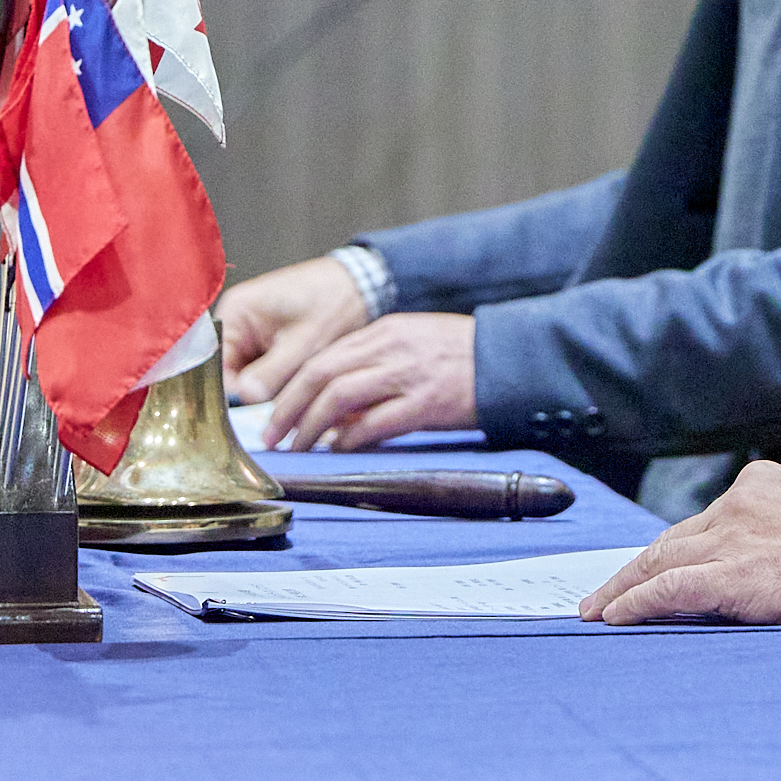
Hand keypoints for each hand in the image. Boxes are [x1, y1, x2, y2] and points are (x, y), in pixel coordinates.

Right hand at [219, 257, 371, 405]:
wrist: (363, 287)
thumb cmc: (335, 305)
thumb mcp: (304, 344)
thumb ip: (272, 373)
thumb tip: (244, 398)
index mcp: (234, 313)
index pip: (216, 365)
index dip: (231, 394)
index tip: (253, 415)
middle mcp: (236, 322)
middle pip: (231, 373)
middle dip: (257, 392)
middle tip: (285, 405)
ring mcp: (252, 332)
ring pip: (250, 376)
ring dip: (271, 388)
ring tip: (298, 389)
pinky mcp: (269, 341)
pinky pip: (265, 370)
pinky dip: (281, 381)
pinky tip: (301, 383)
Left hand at [263, 312, 476, 450]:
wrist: (509, 358)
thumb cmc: (462, 354)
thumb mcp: (413, 343)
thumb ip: (375, 365)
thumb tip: (338, 408)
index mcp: (383, 331)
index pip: (323, 356)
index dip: (292, 386)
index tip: (276, 411)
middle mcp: (389, 348)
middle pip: (320, 374)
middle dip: (288, 407)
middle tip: (271, 435)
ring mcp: (406, 375)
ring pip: (339, 398)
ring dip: (310, 426)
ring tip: (297, 448)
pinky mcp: (425, 403)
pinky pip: (375, 424)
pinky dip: (350, 439)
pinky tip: (337, 450)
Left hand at [580, 461, 780, 625]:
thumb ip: (778, 538)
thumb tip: (759, 573)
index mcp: (759, 487)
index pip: (700, 524)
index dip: (666, 552)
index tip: (644, 572)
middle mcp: (737, 505)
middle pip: (669, 540)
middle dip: (632, 570)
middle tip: (602, 597)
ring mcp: (733, 538)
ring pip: (658, 561)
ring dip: (621, 590)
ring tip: (596, 612)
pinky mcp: (733, 574)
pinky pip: (669, 588)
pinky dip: (636, 603)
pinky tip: (615, 617)